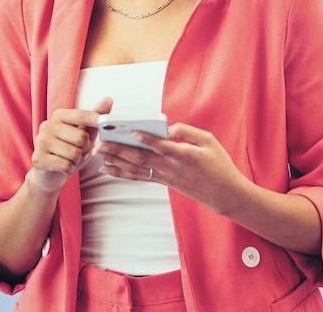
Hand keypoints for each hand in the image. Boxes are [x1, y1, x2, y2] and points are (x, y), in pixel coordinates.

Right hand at [29, 97, 112, 195]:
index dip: (96, 120)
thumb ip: (95, 118)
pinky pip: (66, 166)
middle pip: (81, 137)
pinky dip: (69, 170)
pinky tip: (62, 168)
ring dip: (77, 160)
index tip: (105, 122)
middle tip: (79, 152)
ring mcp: (40, 141)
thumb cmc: (69, 151)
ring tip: (70, 159)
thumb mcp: (84, 134)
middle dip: (85, 149)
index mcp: (59, 115)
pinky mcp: (38, 159)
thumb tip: (108, 100)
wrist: (50, 175)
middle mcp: (47, 125)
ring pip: (75, 153)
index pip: (82, 115)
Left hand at [96, 122, 245, 214]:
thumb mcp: (209, 141)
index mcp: (185, 155)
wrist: (224, 194)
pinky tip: (108, 169)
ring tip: (98, 154)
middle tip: (101, 142)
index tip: (133, 132)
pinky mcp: (163, 182)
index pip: (163, 147)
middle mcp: (172, 168)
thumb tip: (167, 127)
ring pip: (137, 169)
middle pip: (142, 158)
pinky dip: (122, 173)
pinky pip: (139, 177)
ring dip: (116, 162)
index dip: (148, 140)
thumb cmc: (218, 164)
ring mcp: (166, 177)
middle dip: (120, 150)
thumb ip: (187, 131)